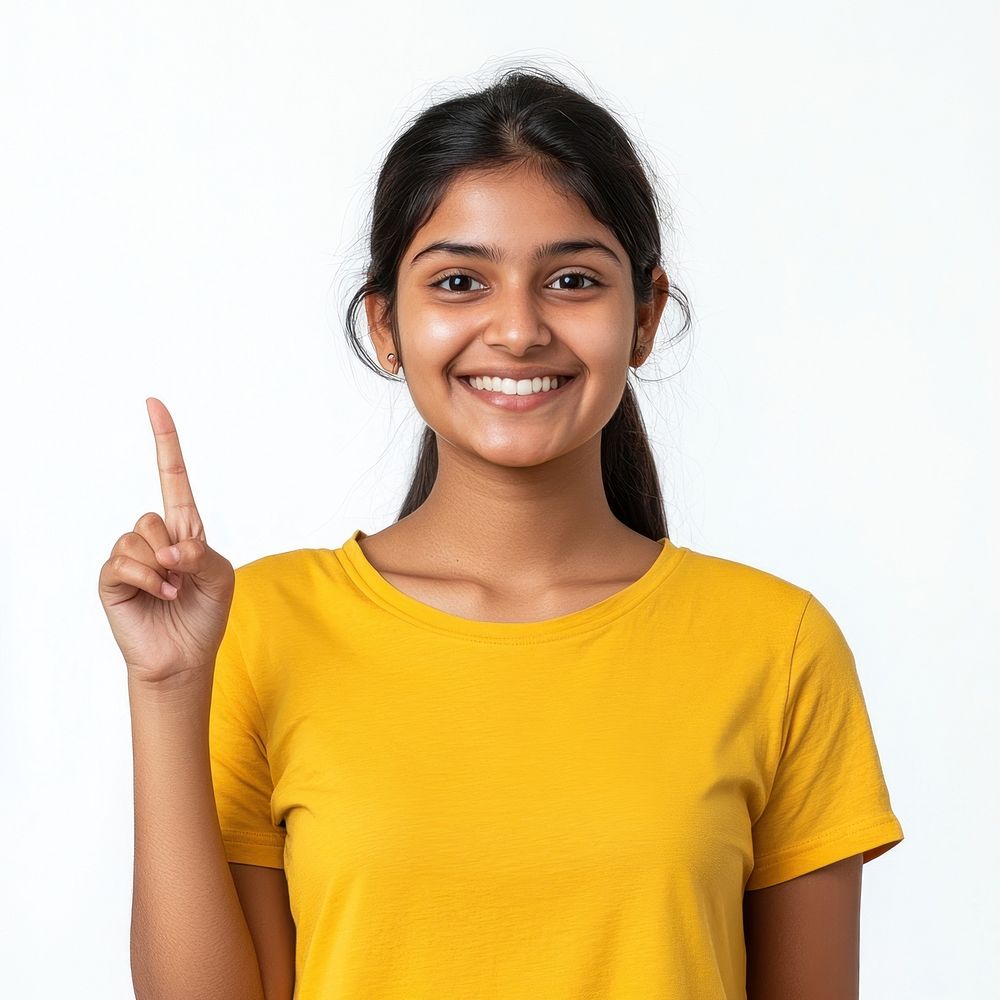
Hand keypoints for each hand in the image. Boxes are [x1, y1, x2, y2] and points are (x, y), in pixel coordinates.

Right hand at [98, 398, 235, 687]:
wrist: (186, 656)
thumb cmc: (206, 613)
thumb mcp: (220, 576)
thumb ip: (200, 552)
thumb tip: (167, 549)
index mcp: (185, 529)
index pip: (172, 476)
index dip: (165, 440)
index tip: (154, 403)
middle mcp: (154, 537)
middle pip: (156, 515)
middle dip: (177, 549)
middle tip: (186, 577)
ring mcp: (130, 557)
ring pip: (139, 538)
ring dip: (163, 569)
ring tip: (173, 591)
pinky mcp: (112, 579)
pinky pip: (124, 563)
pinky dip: (148, 580)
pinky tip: (161, 596)